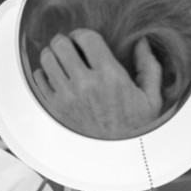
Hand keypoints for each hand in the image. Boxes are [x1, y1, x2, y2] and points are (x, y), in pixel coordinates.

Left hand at [33, 29, 162, 138]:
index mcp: (110, 76)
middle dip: (64, 41)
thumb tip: (143, 42)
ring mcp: (67, 96)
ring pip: (47, 59)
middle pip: (61, 44)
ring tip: (61, 59)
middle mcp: (85, 84)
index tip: (84, 39)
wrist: (117, 156)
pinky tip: (55, 76)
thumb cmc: (135, 127)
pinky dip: (44, 73)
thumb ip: (149, 66)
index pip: (86, 37)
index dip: (82, 34)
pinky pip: (39, 79)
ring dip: (53, 54)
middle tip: (69, 45)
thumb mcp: (151, 97)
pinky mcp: (55, 108)